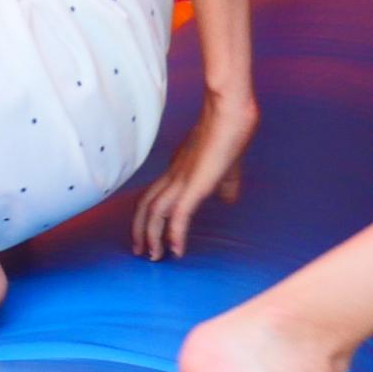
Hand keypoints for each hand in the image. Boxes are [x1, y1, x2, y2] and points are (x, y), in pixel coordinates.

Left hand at [130, 86, 255, 259]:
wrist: (231, 114)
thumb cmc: (229, 135)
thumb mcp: (225, 168)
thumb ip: (223, 185)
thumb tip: (226, 199)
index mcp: (177, 170)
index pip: (153, 196)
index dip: (148, 218)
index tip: (148, 237)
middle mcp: (173, 175)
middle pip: (145, 205)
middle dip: (141, 231)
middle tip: (141, 253)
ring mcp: (182, 179)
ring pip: (155, 212)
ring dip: (152, 237)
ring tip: (154, 257)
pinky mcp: (195, 184)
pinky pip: (179, 213)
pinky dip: (175, 234)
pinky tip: (177, 251)